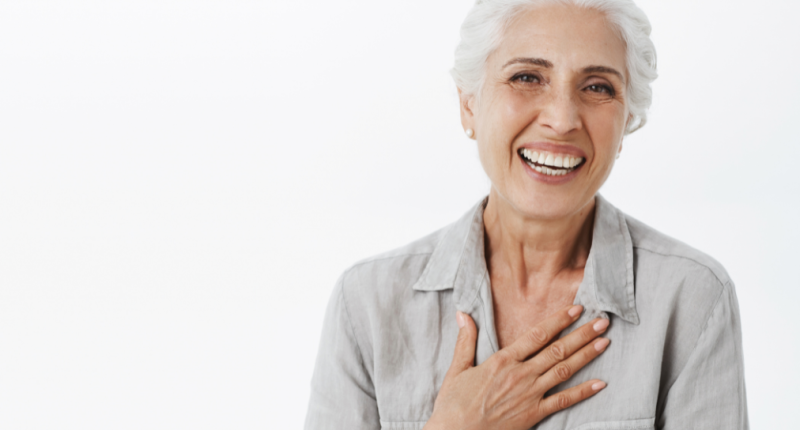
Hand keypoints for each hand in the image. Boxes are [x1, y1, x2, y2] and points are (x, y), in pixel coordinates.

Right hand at [424, 305, 608, 429]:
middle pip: (557, 350)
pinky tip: (600, 383)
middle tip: (602, 321)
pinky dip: (583, 392)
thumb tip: (463, 315)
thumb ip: (465, 341)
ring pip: (564, 370)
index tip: (576, 309)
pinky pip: (563, 401)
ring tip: (605, 342)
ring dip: (587, 355)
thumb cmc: (454, 405)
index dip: (559, 320)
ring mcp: (530, 395)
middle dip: (582, 334)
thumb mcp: (457, 369)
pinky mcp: (534, 414)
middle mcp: (521, 375)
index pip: (537, 335)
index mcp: (502, 361)